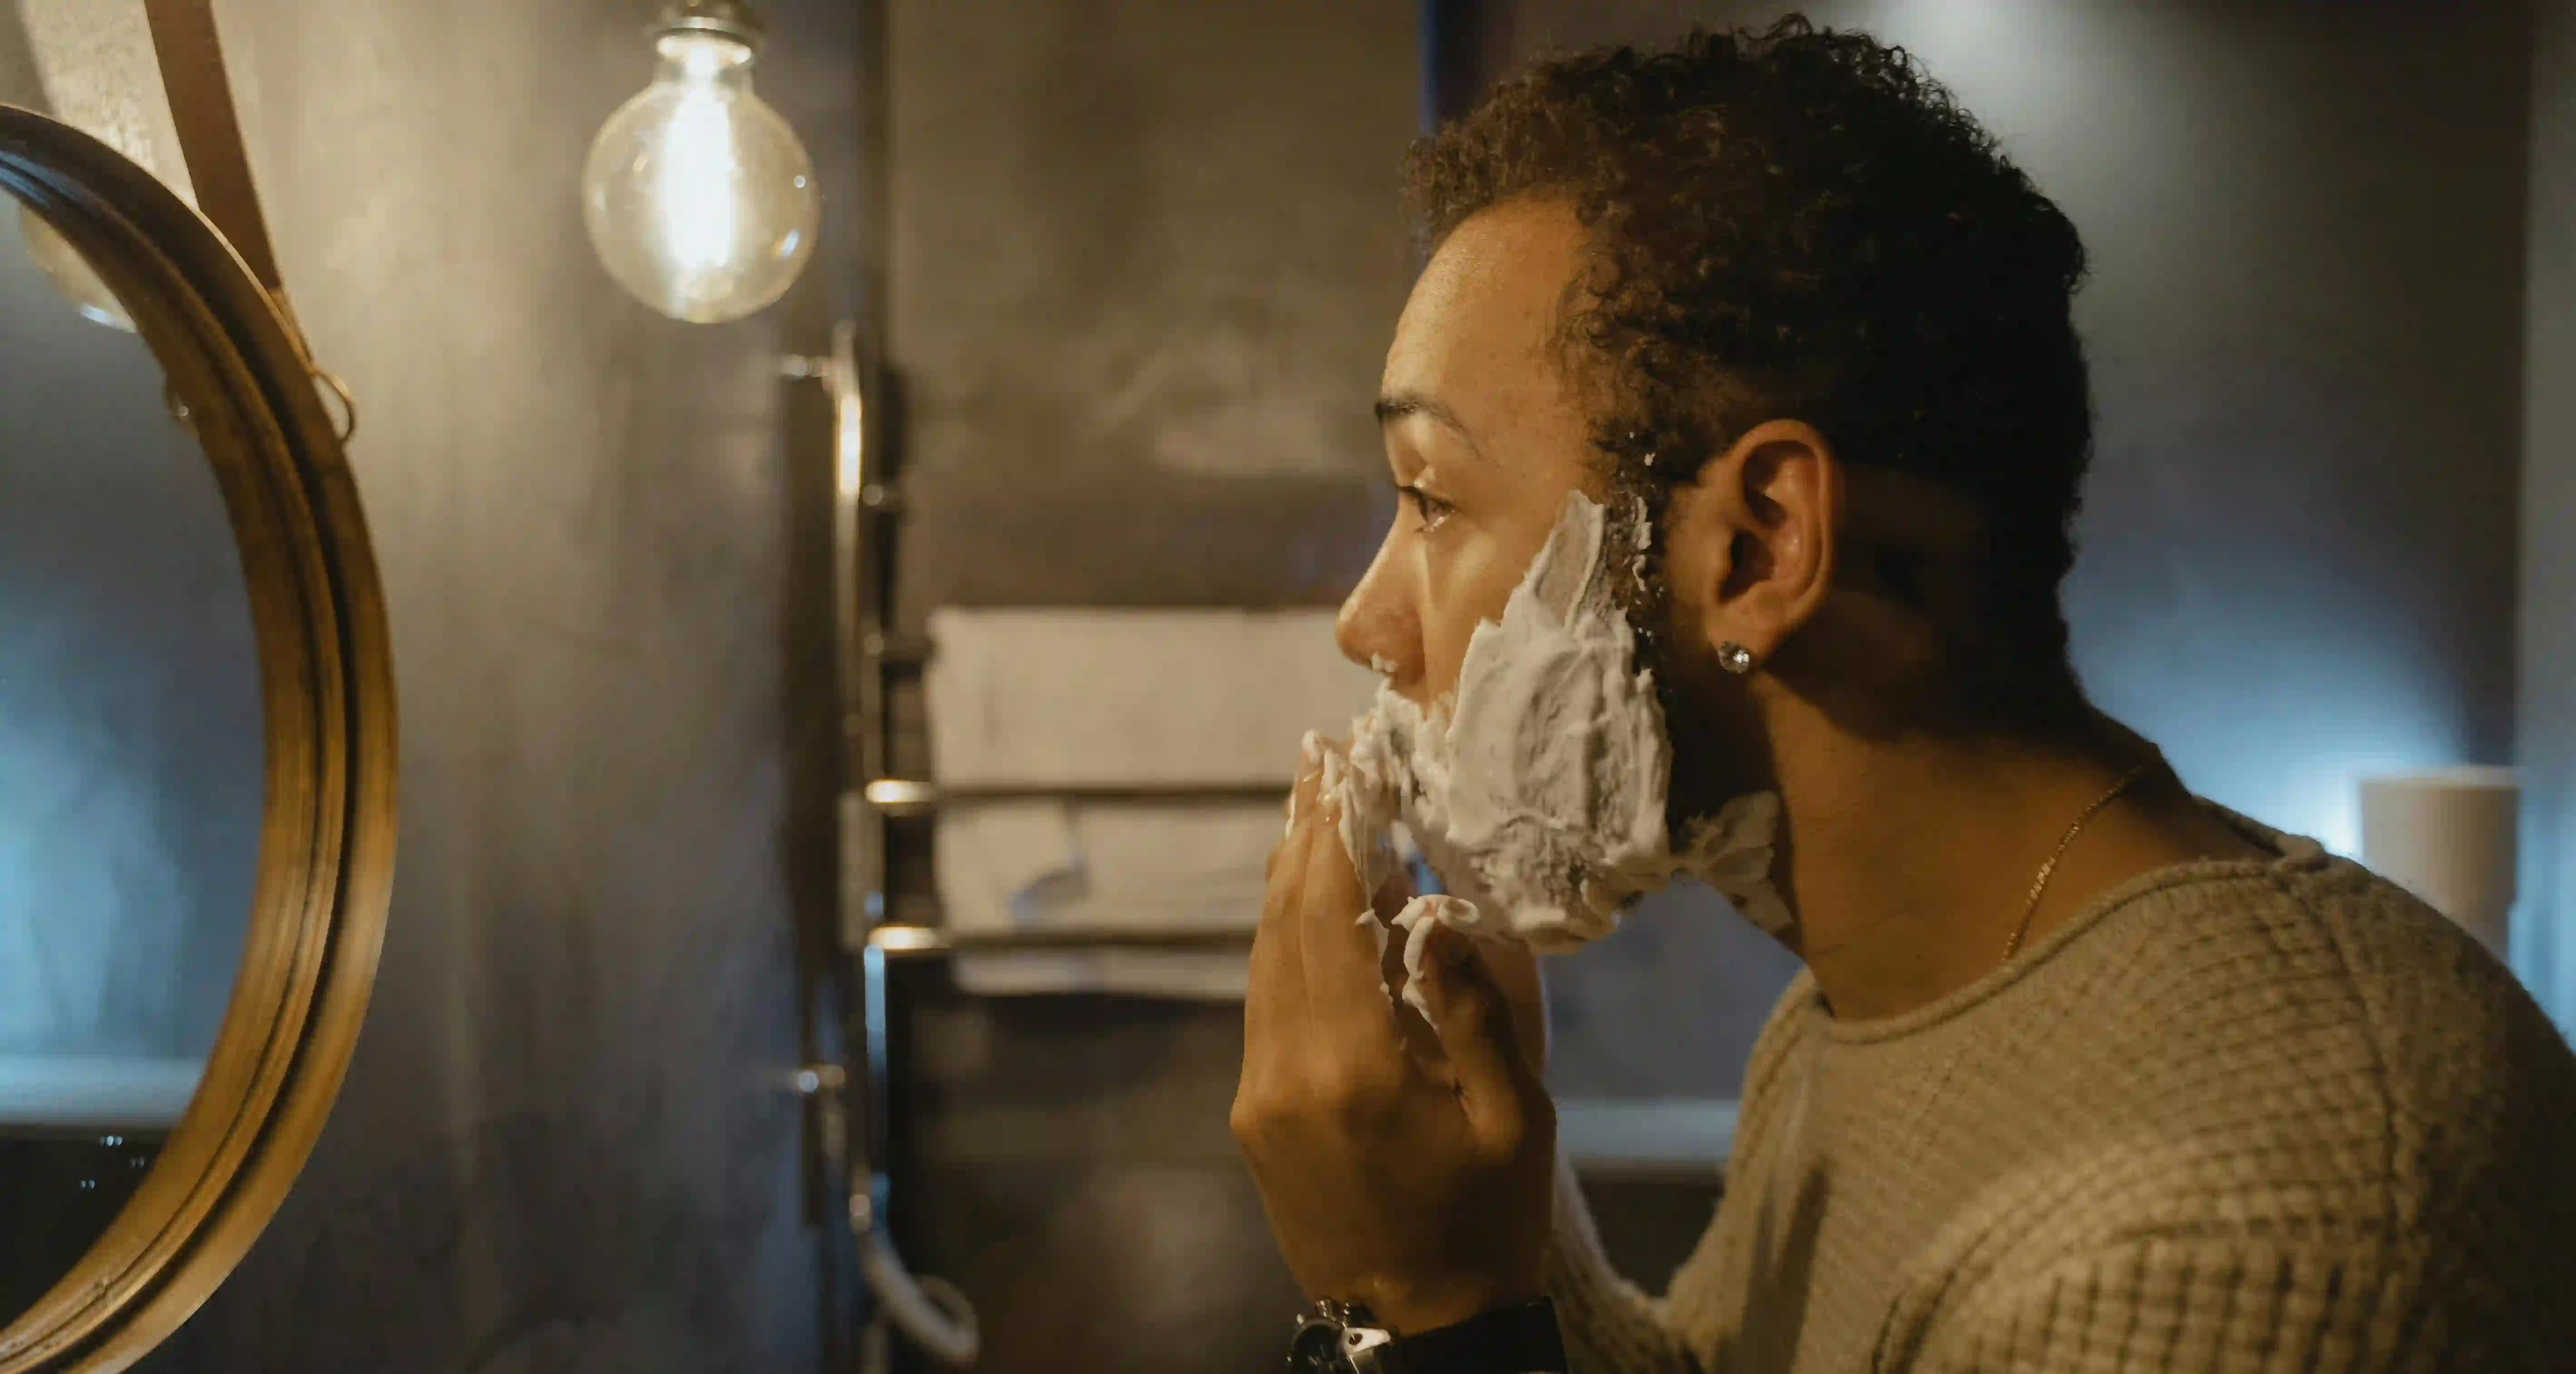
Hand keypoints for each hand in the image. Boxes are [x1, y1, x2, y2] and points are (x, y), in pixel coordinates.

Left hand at [1231, 748, 1555, 1333]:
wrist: (1422, 1328)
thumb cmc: (1488, 1221)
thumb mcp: (1517, 1116)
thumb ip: (1477, 1005)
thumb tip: (1436, 906)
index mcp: (1355, 1067)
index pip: (1327, 917)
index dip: (1330, 834)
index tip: (1337, 764)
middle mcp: (1286, 1073)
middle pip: (1281, 927)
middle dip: (1300, 839)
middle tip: (1316, 762)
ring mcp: (1260, 1096)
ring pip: (1262, 962)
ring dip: (1284, 885)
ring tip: (1308, 813)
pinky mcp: (1255, 1115)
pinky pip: (1264, 1004)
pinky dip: (1283, 942)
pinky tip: (1303, 905)